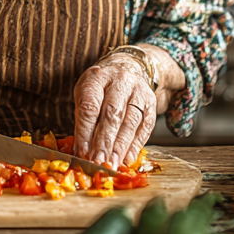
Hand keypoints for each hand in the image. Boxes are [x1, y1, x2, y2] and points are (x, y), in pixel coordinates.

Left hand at [73, 51, 157, 168]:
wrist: (128, 69)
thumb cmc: (100, 89)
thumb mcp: (85, 95)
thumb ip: (83, 120)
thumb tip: (83, 151)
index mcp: (96, 78)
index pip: (89, 106)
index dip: (85, 132)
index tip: (82, 152)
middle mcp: (119, 81)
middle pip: (112, 114)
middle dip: (105, 142)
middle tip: (99, 162)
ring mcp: (138, 91)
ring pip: (130, 121)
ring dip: (121, 146)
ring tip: (113, 164)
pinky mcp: (151, 102)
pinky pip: (145, 126)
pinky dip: (136, 145)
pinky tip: (128, 158)